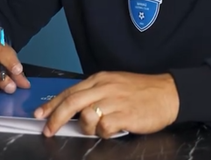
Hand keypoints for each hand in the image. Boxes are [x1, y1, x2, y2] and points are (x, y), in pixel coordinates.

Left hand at [34, 71, 178, 137]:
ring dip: (86, 127)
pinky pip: (104, 127)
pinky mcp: (125, 115)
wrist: (169, 93)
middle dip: (55, 118)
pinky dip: (103, 132)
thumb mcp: (115, 85)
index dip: (52, 105)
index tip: (41, 115)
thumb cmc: (142, 91)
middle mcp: (105, 88)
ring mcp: (115, 101)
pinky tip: (112, 130)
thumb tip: (73, 108)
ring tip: (97, 128)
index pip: (70, 91)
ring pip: (86, 116)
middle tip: (48, 130)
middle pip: (71, 103)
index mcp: (101, 79)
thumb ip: (95, 93)